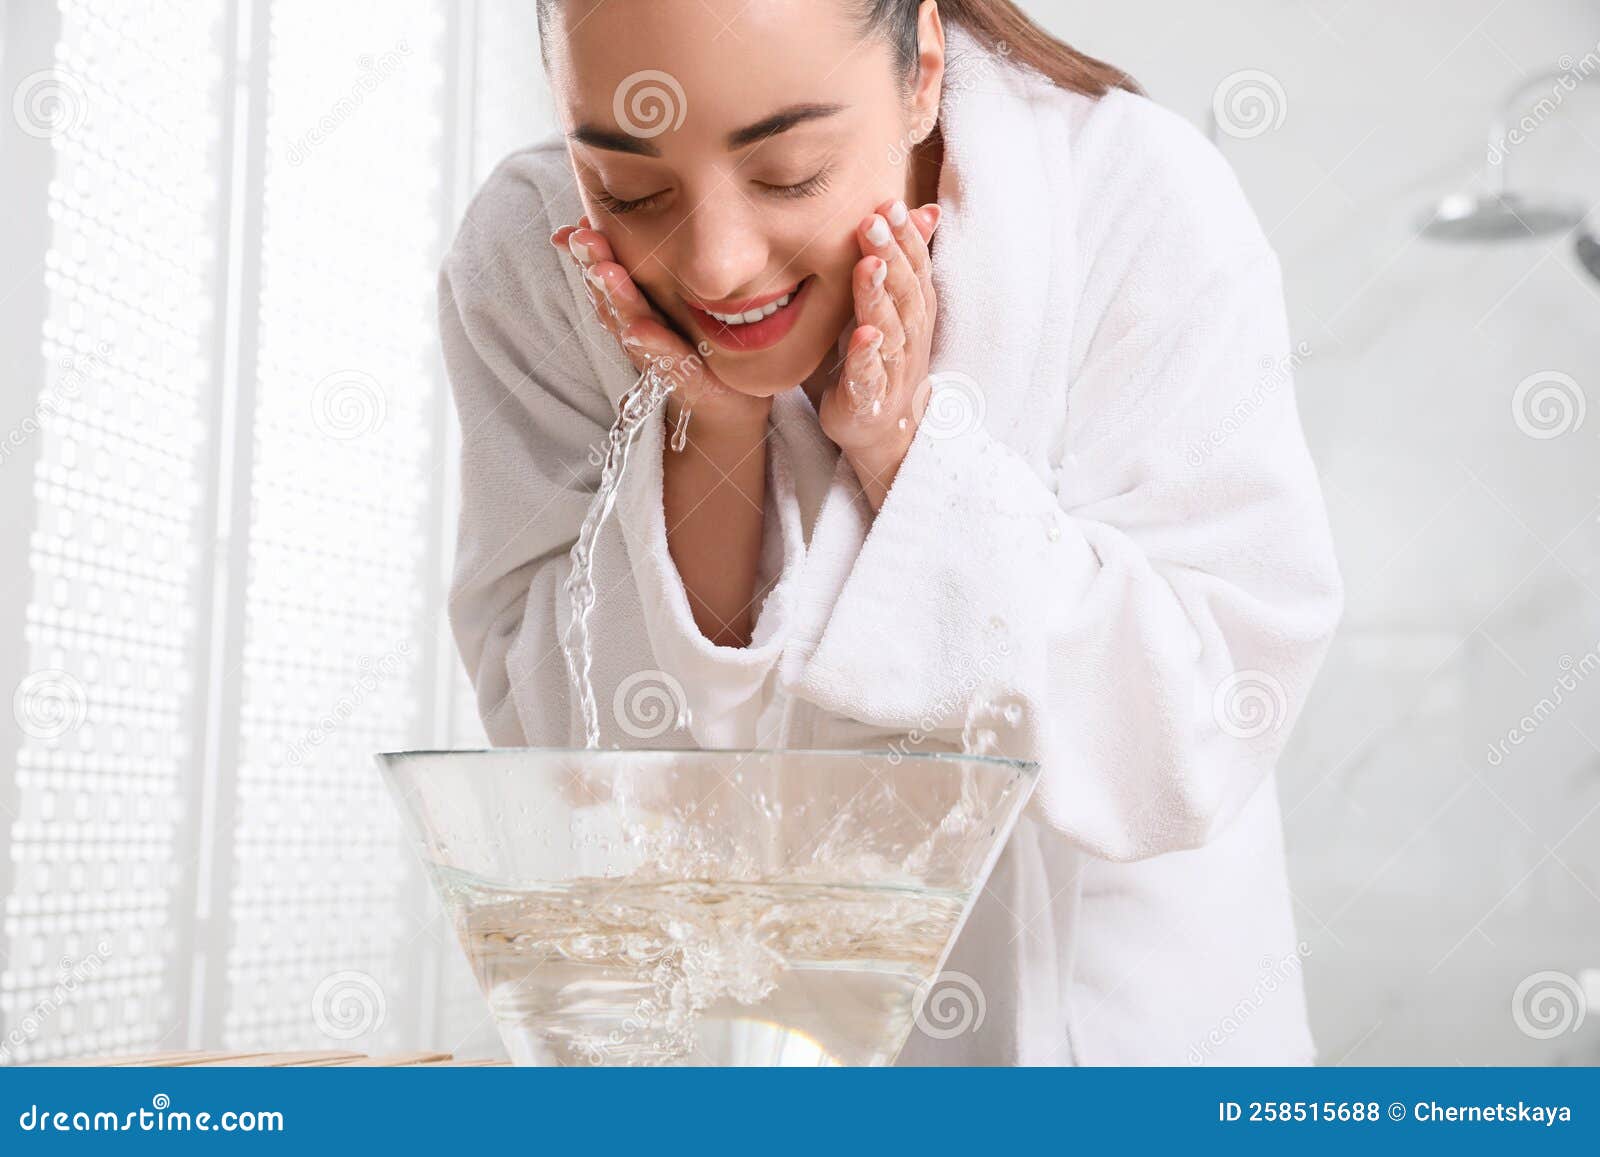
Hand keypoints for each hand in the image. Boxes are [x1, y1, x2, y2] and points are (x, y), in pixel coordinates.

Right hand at [549, 218, 771, 437]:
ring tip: (607, 272)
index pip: (604, 274)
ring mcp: (659, 353)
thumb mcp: (667, 298)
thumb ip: (637, 265)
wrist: (727, 399)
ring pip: (632, 322)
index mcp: (635, 306)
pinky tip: (638, 330)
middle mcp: (640, 329)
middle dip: (596, 266)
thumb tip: (588, 225)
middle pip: (612, 296)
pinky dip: (652, 345)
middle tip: (583, 240)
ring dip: (618, 298)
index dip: (585, 254)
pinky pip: (668, 360)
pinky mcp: (686, 377)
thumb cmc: (695, 340)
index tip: (568, 232)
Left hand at [817, 198, 941, 509]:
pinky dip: (866, 356)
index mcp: (915, 313)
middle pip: (905, 292)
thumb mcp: (894, 306)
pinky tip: (863, 336)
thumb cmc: (882, 361)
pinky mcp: (869, 399)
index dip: (907, 238)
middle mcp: (910, 338)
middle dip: (892, 255)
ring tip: (867, 266)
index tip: (891, 204)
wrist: (883, 433)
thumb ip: (905, 260)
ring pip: (889, 329)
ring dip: (878, 297)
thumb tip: (929, 210)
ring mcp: (892, 370)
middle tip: (873, 220)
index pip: (916, 269)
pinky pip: (869, 376)